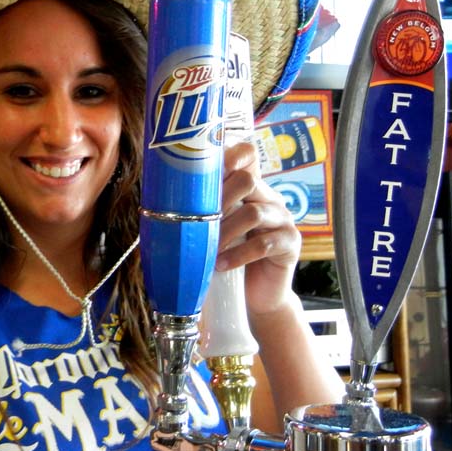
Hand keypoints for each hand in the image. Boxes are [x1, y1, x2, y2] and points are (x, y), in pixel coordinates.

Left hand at [214, 141, 300, 319]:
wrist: (255, 295)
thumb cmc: (227, 258)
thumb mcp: (213, 230)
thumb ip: (201, 210)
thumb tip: (160, 194)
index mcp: (250, 188)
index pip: (247, 155)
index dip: (228, 155)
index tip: (203, 169)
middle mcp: (268, 197)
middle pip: (247, 180)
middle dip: (218, 199)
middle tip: (197, 221)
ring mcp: (282, 218)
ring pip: (254, 212)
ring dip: (225, 232)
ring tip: (208, 250)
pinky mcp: (290, 243)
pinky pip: (264, 243)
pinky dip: (238, 254)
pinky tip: (221, 265)